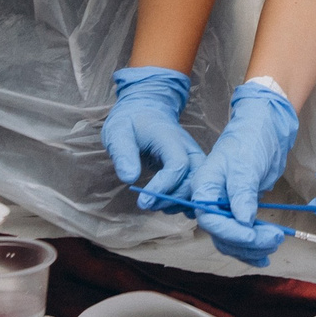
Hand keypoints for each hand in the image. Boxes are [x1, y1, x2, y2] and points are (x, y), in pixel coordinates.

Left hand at [101, 67, 202, 213]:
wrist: (146, 111)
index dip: (163, 186)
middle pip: (194, 178)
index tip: (143, 200)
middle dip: (172, 198)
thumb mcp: (118, 132)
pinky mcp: (191, 168)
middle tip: (147, 205)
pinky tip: (165, 204)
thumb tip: (130, 178)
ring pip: (197, 186)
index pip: (178, 164)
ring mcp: (192, 158)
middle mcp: (188, 148)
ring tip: (154, 205)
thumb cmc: (130, 122)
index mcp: (170, 137)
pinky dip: (183, 201)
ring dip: (178, 202)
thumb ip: (123, 154)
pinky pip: (194, 188)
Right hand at [185, 81, 298, 266]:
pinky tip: (264, 256)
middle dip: (247, 241)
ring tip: (275, 242)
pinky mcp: (239, 211)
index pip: (210, 219)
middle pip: (221, 234)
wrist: (263, 130)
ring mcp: (225, 208)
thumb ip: (242, 194)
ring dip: (252, 247)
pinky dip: (252, 248)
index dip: (231, 232)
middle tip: (275, 238)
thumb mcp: (245, 166)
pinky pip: (241, 236)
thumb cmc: (249, 141)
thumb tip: (243, 221)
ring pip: (232, 239)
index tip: (252, 235)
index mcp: (204, 188)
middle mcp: (210, 201)